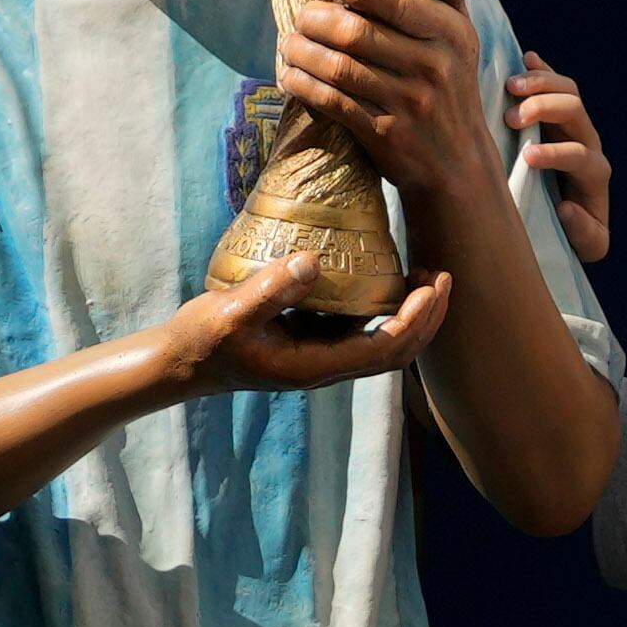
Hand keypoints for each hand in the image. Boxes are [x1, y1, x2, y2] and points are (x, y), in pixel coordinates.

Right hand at [156, 253, 450, 399]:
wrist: (183, 360)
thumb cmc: (205, 340)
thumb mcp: (232, 312)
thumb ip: (272, 289)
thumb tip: (314, 260)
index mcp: (317, 366)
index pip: (386, 348)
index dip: (416, 319)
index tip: (432, 284)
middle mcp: (328, 365)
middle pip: (398, 351)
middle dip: (428, 317)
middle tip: (443, 275)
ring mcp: (322, 354)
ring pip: (385, 341)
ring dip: (412, 313)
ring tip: (426, 274)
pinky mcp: (313, 340)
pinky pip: (362, 327)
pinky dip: (385, 306)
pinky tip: (384, 273)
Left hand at [281, 0, 500, 205]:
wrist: (458, 164)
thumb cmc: (453, 86)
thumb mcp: (462, 33)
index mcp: (449, 33)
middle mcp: (432, 67)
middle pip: (356, 33)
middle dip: (315, 20)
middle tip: (299, 16)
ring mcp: (408, 104)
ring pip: (339, 68)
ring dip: (302, 52)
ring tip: (288, 42)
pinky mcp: (384, 134)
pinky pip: (332, 102)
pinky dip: (303, 85)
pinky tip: (289, 75)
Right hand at [506, 49, 609, 260]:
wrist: (573, 217)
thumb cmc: (575, 232)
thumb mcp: (587, 244)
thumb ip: (584, 233)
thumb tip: (567, 209)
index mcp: (595, 174)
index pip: (582, 156)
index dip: (557, 154)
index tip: (527, 159)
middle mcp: (588, 142)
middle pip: (576, 111)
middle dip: (545, 109)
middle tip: (512, 118)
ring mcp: (575, 125)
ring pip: (567, 91)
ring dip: (539, 83)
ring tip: (509, 85)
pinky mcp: (559, 114)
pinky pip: (555, 84)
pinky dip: (541, 70)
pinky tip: (526, 58)